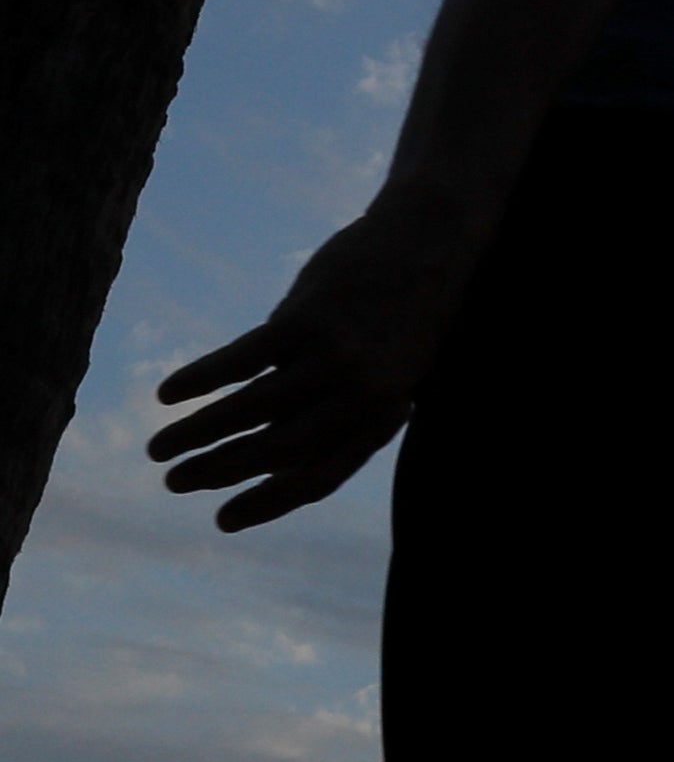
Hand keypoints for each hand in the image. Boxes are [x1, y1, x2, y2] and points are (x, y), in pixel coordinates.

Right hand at [148, 198, 481, 529]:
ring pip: (252, 410)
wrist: (429, 241)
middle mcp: (362, 394)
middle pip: (279, 450)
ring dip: (197, 434)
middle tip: (174, 484)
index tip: (224, 521)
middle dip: (220, 473)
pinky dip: (200, 379)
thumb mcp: (386, 370)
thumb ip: (336, 410)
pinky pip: (241, 360)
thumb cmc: (402, 312)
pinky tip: (167, 394)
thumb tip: (274, 457)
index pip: (319, 477)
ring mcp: (335, 356)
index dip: (268, 503)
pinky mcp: (308, 318)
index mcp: (383, 414)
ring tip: (157, 450)